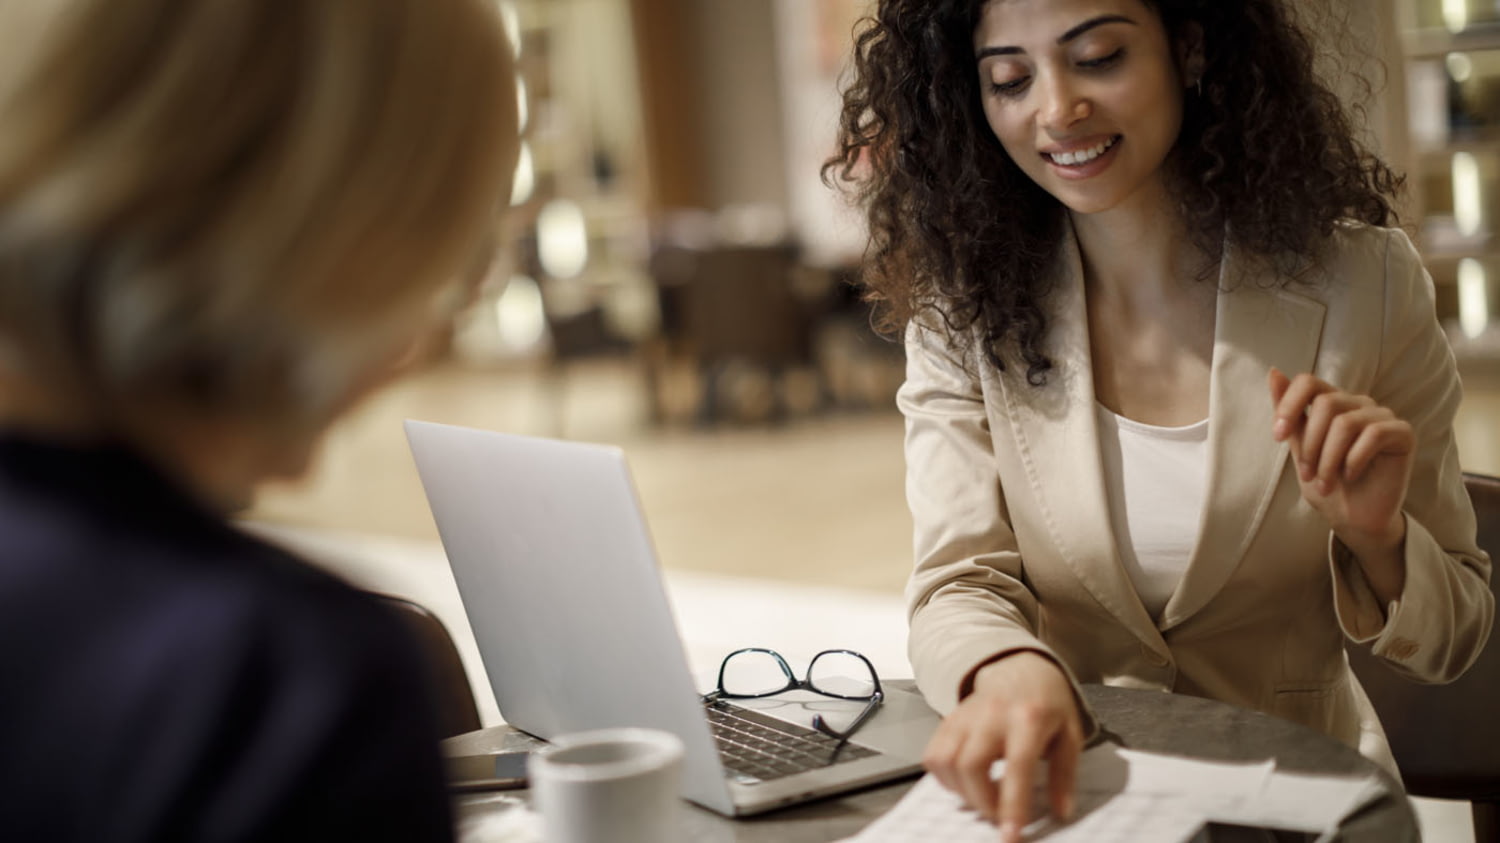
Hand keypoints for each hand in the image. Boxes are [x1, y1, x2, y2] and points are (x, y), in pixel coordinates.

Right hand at [922, 651, 1082, 842]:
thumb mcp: (1070, 735)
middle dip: (982, 802)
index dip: (1012, 803)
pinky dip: (944, 778)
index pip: (1017, 765)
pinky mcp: (948, 719)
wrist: (1020, 668)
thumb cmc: (1047, 703)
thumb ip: (1065, 775)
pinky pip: (933, 755)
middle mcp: (992, 715)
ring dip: (961, 792)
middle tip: (999, 815)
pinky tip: (965, 783)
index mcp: (1029, 717)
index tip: (1010, 834)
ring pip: (946, 761)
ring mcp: (965, 715)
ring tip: (982, 799)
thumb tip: (1061, 812)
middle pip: (971, 765)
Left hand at [1267, 368, 1412, 556]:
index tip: (1277, 436)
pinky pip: (1373, 435)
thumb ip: (1290, 415)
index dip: (1289, 405)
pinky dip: (1354, 461)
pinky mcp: (1402, 433)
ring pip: (1346, 423)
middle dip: (1310, 445)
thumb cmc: (1327, 483)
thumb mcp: (1299, 448)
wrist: (1353, 518)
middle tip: (1308, 474)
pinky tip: (1352, 476)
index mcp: (1332, 403)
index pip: (1308, 382)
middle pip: (1326, 403)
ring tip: (1325, 483)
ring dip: (1329, 459)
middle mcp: (1358, 403)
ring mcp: (1382, 416)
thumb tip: (1274, 372)